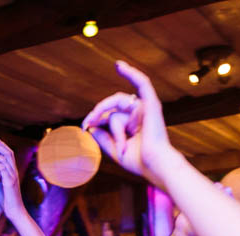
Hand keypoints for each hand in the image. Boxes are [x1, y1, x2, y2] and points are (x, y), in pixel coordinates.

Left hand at [0, 137, 27, 221]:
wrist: (14, 211)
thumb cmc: (6, 200)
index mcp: (12, 171)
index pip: (8, 154)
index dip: (1, 145)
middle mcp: (14, 171)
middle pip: (7, 153)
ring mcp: (12, 176)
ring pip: (4, 159)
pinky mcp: (9, 182)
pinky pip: (2, 169)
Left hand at [82, 61, 172, 184]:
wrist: (154, 166)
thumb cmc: (139, 161)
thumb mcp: (114, 149)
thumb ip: (102, 137)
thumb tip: (90, 126)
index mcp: (132, 124)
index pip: (109, 115)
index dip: (95, 117)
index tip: (84, 125)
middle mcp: (139, 114)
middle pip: (112, 111)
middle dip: (98, 115)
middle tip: (86, 123)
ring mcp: (145, 108)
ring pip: (118, 109)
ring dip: (117, 129)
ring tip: (123, 144)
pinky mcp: (151, 104)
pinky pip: (141, 82)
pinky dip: (131, 73)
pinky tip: (118, 65)